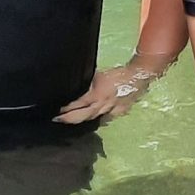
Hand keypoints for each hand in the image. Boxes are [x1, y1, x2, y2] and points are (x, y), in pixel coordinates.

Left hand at [54, 54, 171, 125]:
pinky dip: (96, 118)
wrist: (138, 77)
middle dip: (69, 119)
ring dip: (81, 120)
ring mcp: (111, 111)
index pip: (78, 104)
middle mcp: (102, 105)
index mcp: (97, 94)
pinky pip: (104, 118)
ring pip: (92, 119)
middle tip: (57, 120)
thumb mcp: (99, 75)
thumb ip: (89, 83)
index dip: (67, 109)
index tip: (57, 111)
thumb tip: (77, 85)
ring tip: (70, 121)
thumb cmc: (118, 73)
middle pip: (83, 116)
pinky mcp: (118, 113)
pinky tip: (90, 119)